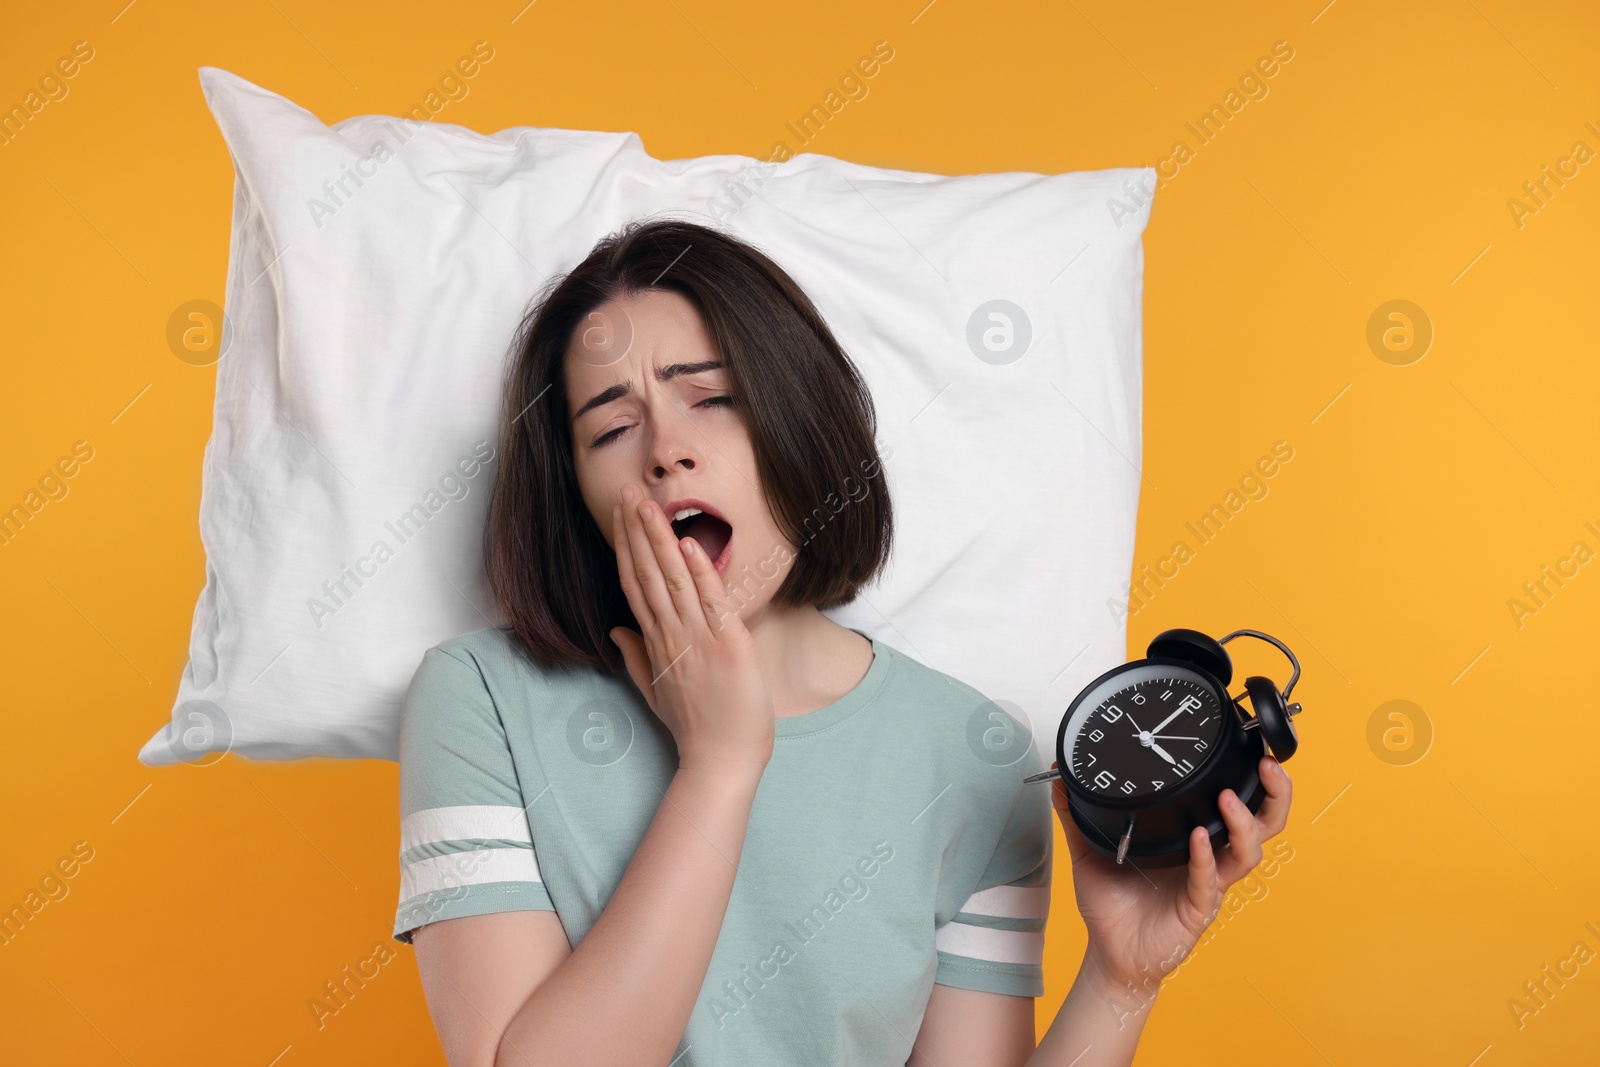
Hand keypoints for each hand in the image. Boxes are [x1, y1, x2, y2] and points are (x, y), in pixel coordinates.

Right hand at [609, 483, 774, 778]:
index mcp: (656, 642)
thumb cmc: (695, 727)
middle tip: (627, 492)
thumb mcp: (656, 690)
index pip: (634, 584)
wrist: (721, 760)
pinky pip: (710, 602)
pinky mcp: (727, 645)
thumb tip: (616, 631)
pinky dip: (699, 572)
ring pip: (672, 580)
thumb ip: (635, 657)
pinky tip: (687, 543)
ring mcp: (697, 639)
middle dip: (636, 531)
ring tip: (648, 504)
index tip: (619, 515)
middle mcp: (671, 635)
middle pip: (647, 573)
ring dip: (659, 540)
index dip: (626, 546)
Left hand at [1050, 756, 1292, 989]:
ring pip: (1248, 852)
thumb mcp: (1090, 850)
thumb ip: (1078, 814)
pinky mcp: (1198, 909)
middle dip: (1274, 795)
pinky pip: (1209, 880)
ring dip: (1242, 823)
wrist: (1109, 952)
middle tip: (1267, 765)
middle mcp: (1210, 858)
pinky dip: (1205, 858)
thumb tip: (1061, 777)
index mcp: (1194, 839)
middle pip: (1263, 824)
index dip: (1252, 778)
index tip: (1251, 746)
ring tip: (1228, 797)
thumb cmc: (1111, 904)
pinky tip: (1197, 839)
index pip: (1237, 804)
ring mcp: (1208, 884)